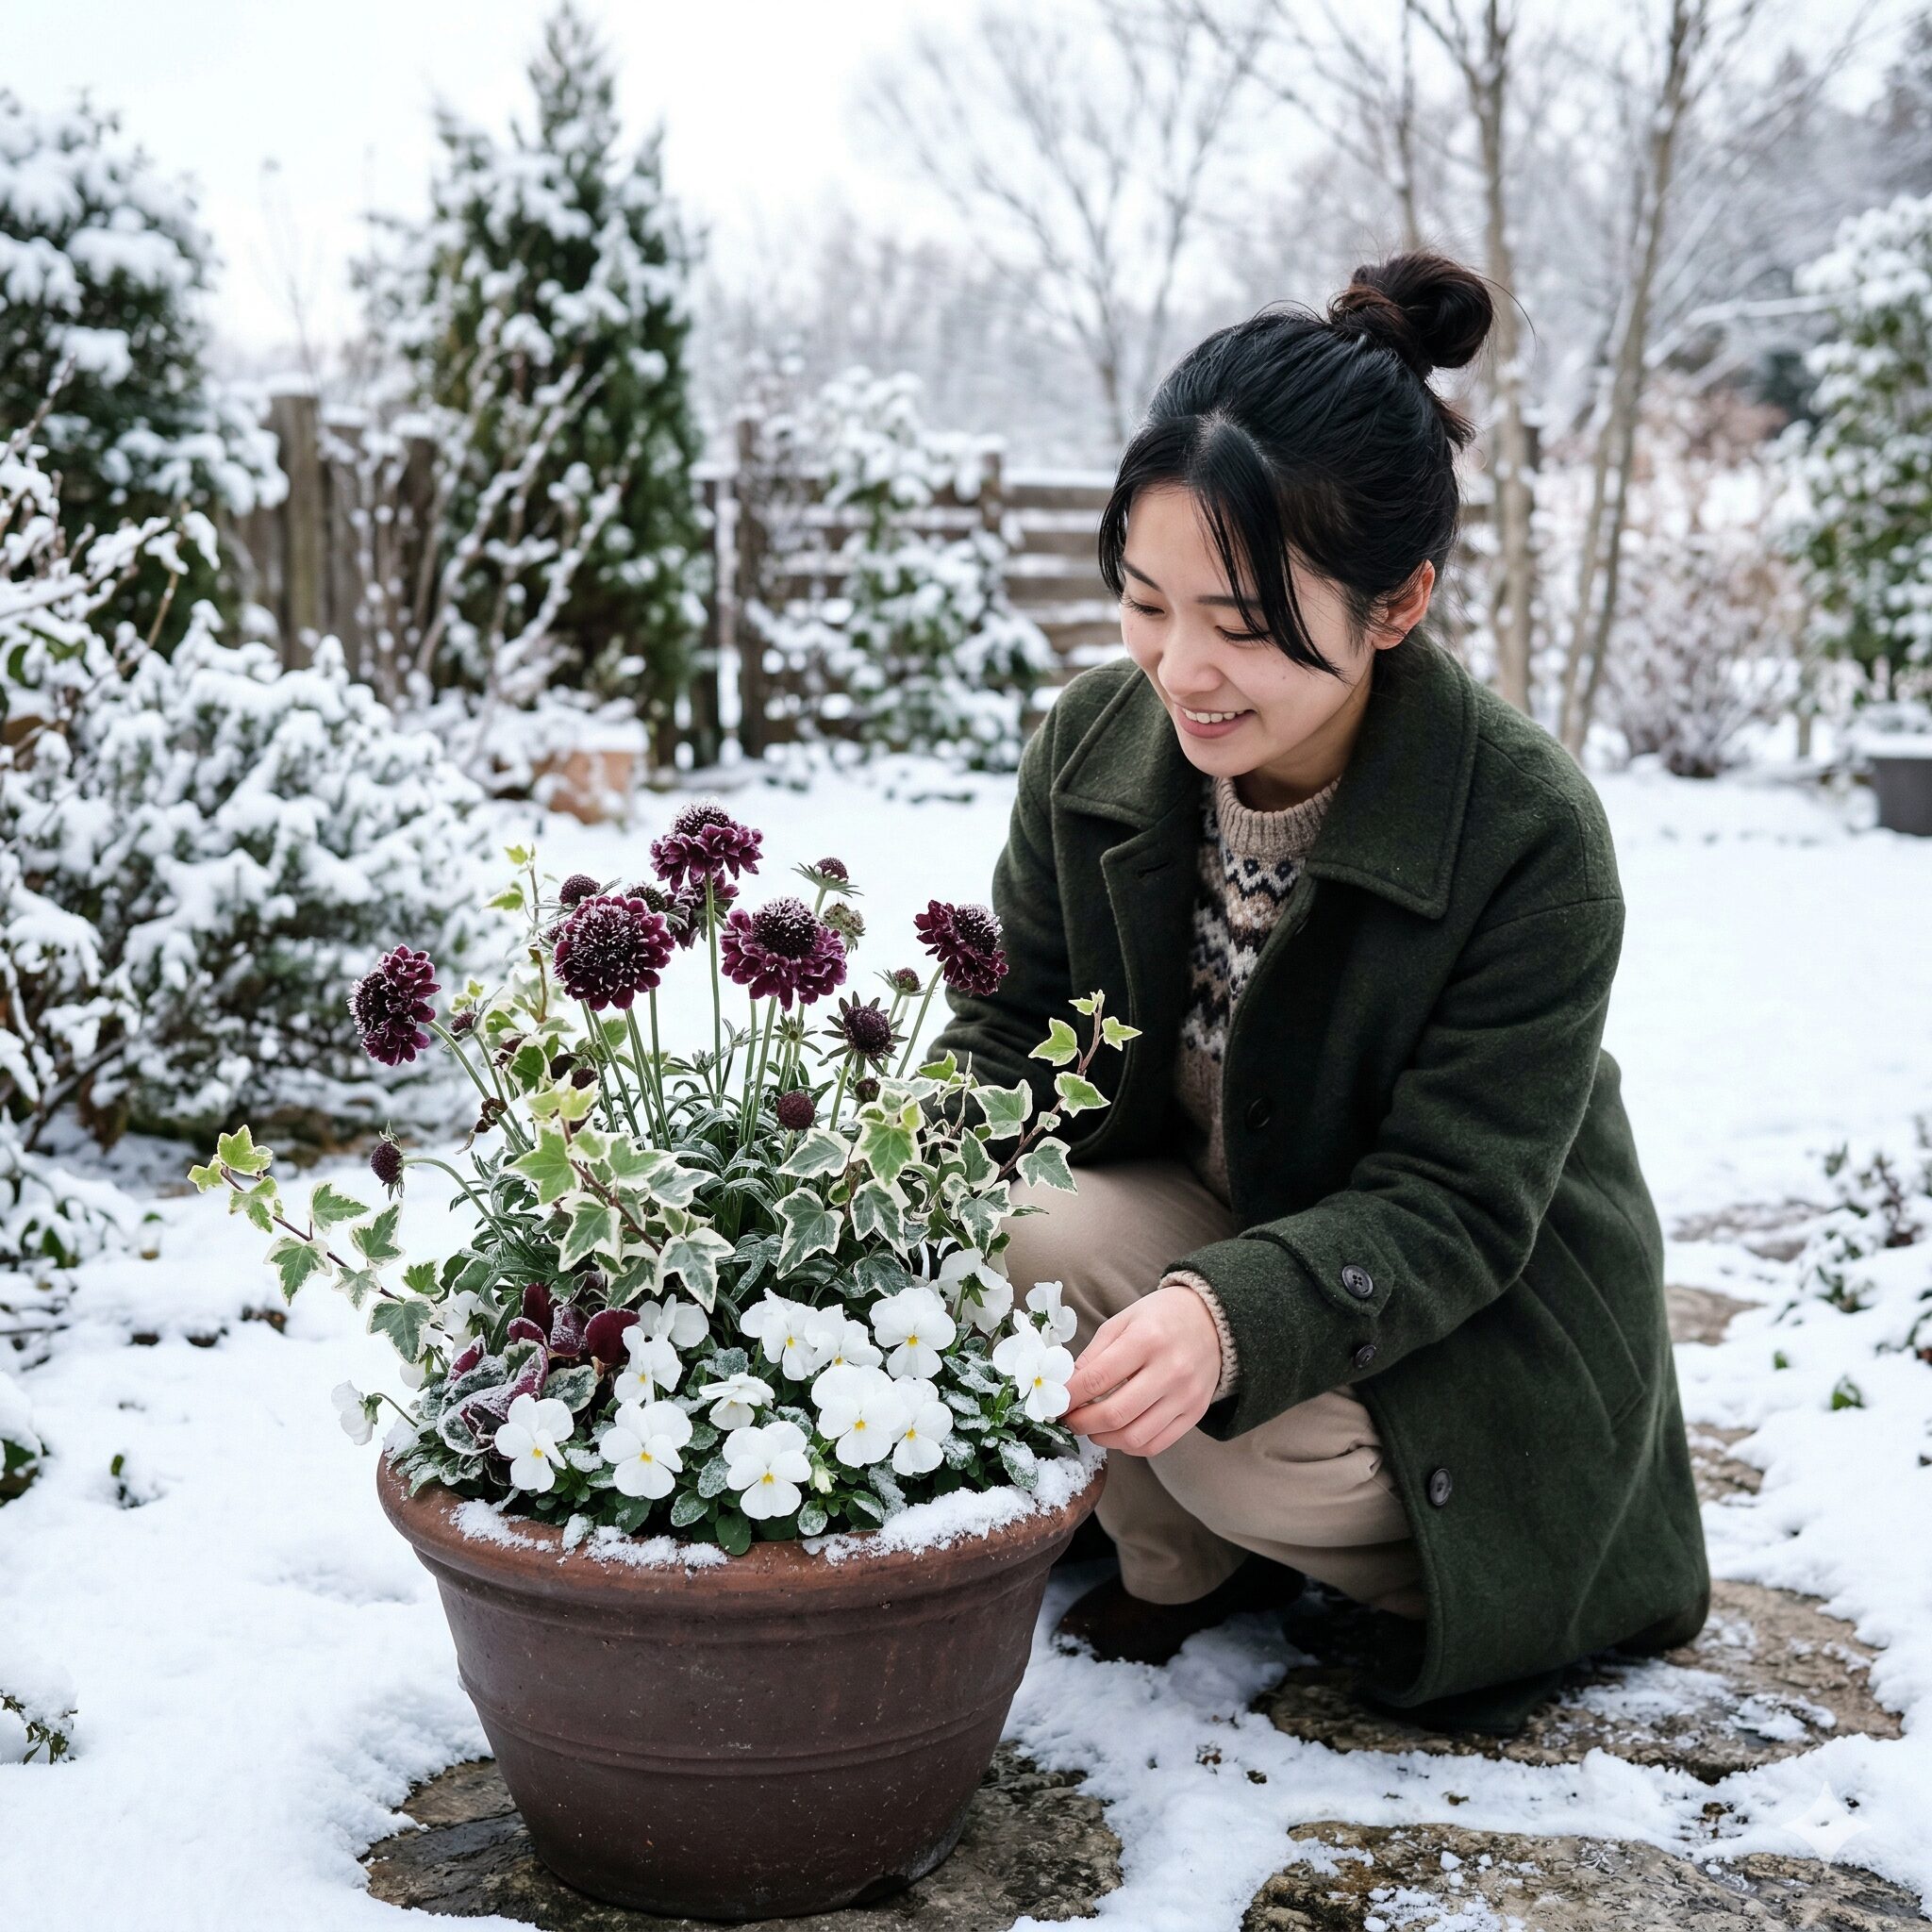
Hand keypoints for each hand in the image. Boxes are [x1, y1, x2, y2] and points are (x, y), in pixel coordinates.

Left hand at [1061, 1285, 1221, 1455]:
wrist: (1211, 1321)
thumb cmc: (1160, 1318)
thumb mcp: (1122, 1321)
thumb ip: (1094, 1354)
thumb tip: (1067, 1387)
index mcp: (1147, 1339)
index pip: (1098, 1378)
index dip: (1070, 1396)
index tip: (1055, 1402)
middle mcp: (1170, 1369)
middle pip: (1116, 1414)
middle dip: (1082, 1423)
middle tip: (1069, 1420)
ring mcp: (1186, 1395)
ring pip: (1134, 1436)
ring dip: (1103, 1438)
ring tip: (1091, 1428)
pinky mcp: (1195, 1413)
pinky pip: (1155, 1444)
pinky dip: (1129, 1445)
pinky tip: (1117, 1433)